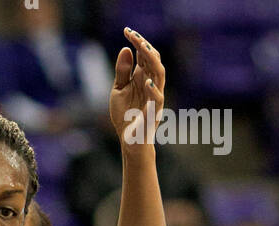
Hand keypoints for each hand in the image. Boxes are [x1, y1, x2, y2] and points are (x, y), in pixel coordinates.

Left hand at [110, 28, 164, 144]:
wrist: (129, 141)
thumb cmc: (125, 116)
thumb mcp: (118, 90)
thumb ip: (122, 71)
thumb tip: (126, 49)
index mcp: (143, 77)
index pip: (144, 55)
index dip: (137, 42)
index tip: (127, 31)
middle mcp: (151, 83)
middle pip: (153, 59)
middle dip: (144, 46)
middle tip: (133, 34)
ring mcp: (155, 96)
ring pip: (159, 74)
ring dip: (152, 60)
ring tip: (142, 48)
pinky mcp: (154, 111)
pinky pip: (158, 98)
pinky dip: (153, 90)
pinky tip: (146, 82)